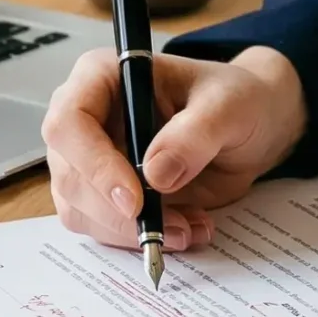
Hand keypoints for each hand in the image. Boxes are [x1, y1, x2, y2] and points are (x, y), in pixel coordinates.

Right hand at [41, 45, 307, 251]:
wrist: (247, 129)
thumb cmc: (233, 101)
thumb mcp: (229, 107)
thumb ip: (195, 134)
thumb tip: (154, 174)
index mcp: (102, 77)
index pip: (69, 122)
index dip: (94, 164)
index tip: (134, 199)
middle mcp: (85, 119)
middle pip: (70, 175)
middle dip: (118, 213)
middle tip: (174, 227)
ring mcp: (89, 160)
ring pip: (81, 210)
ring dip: (132, 232)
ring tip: (190, 227)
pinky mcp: (102, 195)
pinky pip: (103, 228)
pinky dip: (140, 238)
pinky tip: (184, 228)